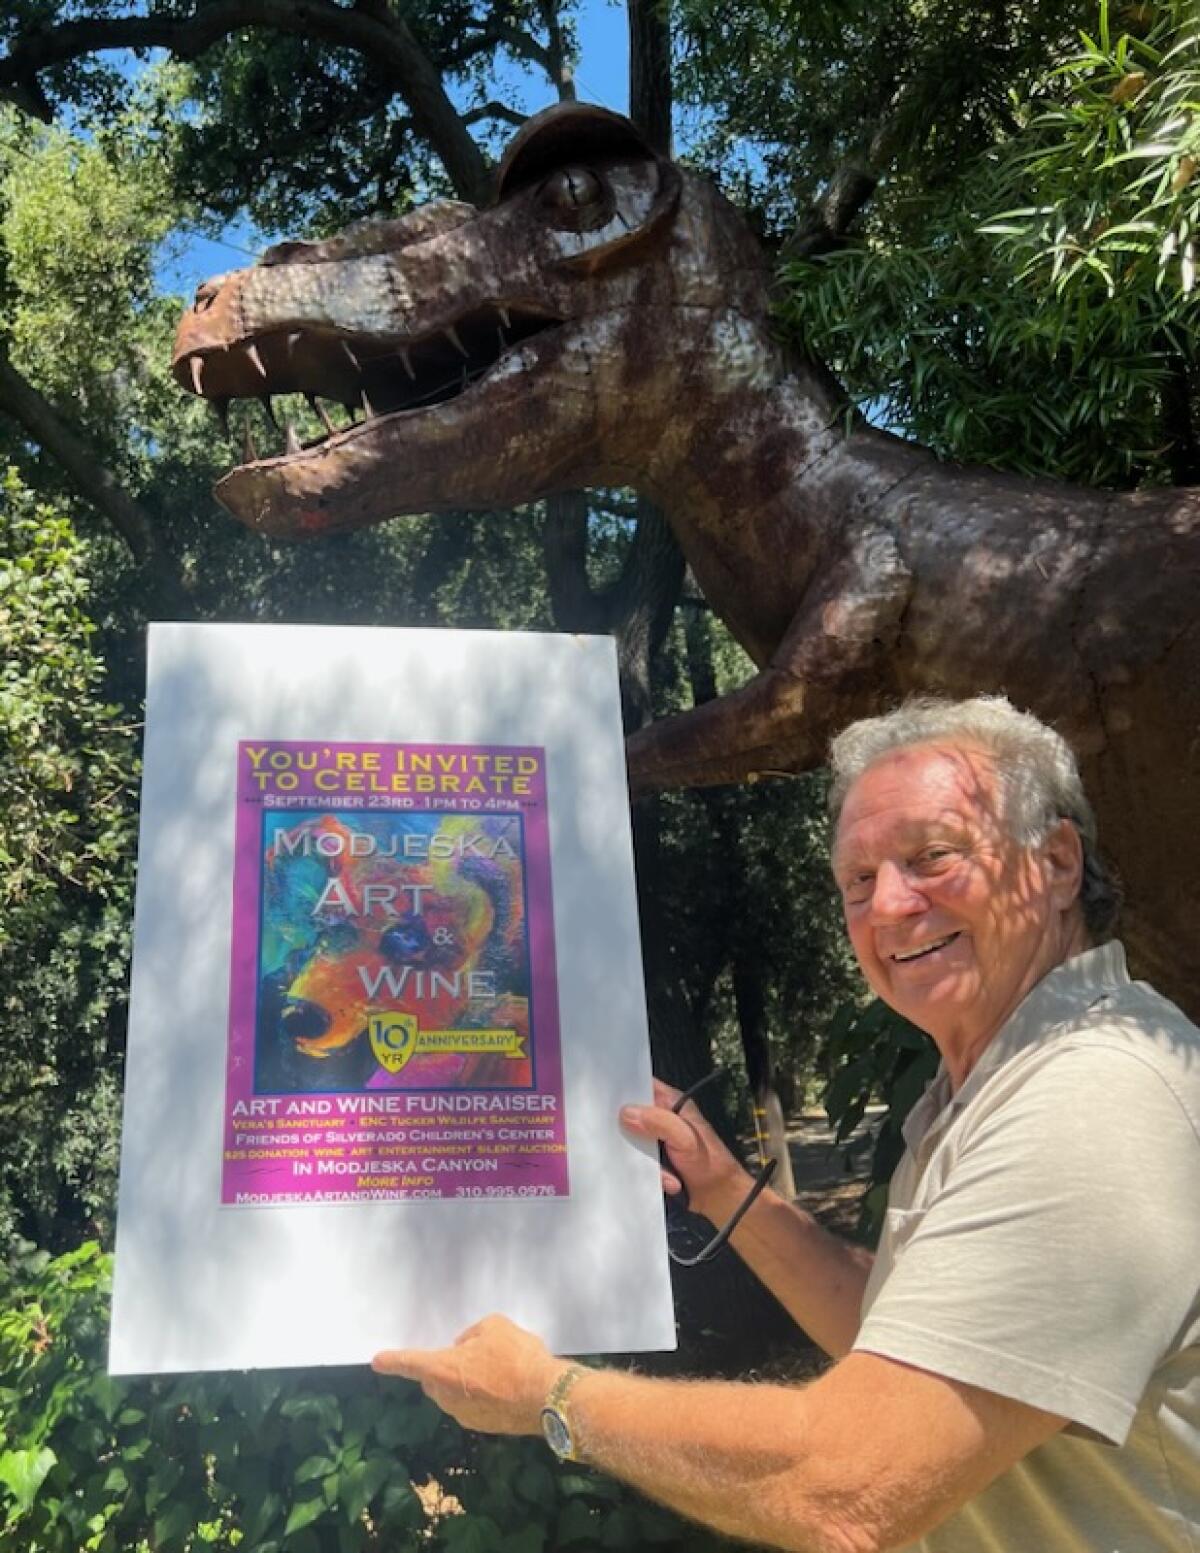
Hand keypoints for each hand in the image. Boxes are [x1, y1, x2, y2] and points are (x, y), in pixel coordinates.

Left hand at [372, 1313, 565, 1435]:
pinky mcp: (482, 1426)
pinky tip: (504, 1385)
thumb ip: (472, 1334)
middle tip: (468, 1353)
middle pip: (434, 1380)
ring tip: (494, 1367)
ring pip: (453, 1394)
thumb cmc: (516, 1356)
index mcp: (443, 1369)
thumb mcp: (494, 1326)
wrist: (546, 1397)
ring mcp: (464, 1416)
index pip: (410, 1363)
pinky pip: (472, 1405)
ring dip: (463, 1382)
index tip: (376, 1361)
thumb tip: (465, 1347)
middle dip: (442, 1368)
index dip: (392, 1361)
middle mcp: (447, 1397)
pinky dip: (480, 1395)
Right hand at [620, 1077, 753, 1224]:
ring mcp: (656, 1139)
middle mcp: (662, 1117)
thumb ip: (658, 1122)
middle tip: (620, 1140)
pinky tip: (666, 1181)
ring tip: (662, 1169)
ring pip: (631, 1140)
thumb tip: (626, 1113)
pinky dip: (647, 1172)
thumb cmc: (708, 1162)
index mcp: (671, 1102)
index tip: (604, 1099)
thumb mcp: (685, 1138)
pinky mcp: (653, 1159)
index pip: (642, 1085)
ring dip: (639, 1157)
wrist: (719, 1196)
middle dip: (624, 1128)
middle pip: (631, 1114)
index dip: (623, 1089)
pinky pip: (637, 1160)